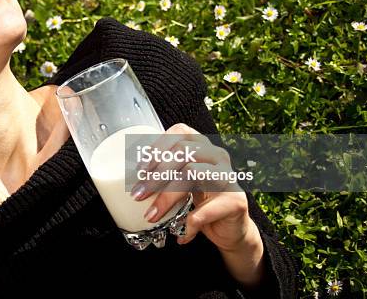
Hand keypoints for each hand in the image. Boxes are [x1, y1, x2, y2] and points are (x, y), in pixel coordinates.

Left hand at [130, 123, 255, 251]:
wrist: (230, 230)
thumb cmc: (200, 201)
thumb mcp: (181, 182)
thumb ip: (165, 173)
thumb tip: (130, 174)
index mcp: (203, 146)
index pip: (180, 131)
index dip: (158, 146)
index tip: (140, 168)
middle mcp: (218, 156)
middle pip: (183, 152)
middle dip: (156, 175)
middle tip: (138, 195)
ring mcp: (229, 177)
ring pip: (193, 173)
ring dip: (166, 197)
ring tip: (151, 215)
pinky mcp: (236, 201)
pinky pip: (205, 210)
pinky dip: (188, 224)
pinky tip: (180, 234)